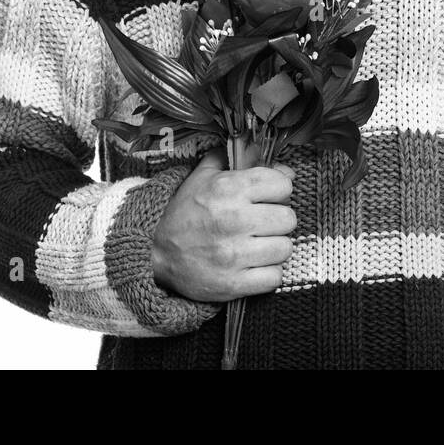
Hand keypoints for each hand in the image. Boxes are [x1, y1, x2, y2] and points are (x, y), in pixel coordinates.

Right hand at [151, 146, 295, 302]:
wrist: (155, 253)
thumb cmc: (187, 211)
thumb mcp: (206, 176)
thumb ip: (243, 160)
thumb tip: (283, 165)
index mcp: (229, 189)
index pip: (284, 185)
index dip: (279, 190)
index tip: (268, 196)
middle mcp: (233, 219)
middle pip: (288, 218)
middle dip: (278, 220)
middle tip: (262, 223)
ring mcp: (233, 255)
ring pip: (285, 248)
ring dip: (274, 247)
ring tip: (257, 244)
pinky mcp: (232, 284)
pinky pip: (274, 277)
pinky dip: (267, 273)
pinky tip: (253, 265)